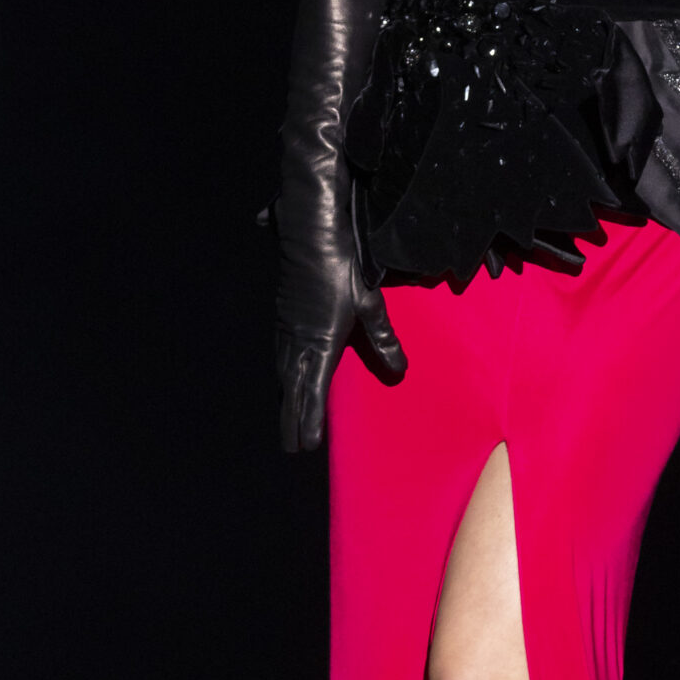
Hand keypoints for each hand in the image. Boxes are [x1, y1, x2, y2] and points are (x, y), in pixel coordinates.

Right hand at [275, 215, 405, 454]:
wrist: (310, 231)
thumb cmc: (343, 265)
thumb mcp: (370, 302)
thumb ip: (383, 338)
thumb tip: (399, 369)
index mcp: (321, 340)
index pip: (313, 390)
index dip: (310, 418)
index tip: (308, 445)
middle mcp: (298, 338)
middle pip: (292, 388)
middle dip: (292, 419)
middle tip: (291, 447)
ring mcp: (287, 326)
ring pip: (283, 372)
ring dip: (285, 399)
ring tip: (287, 421)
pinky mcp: (283, 314)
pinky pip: (280, 354)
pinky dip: (282, 374)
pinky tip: (285, 377)